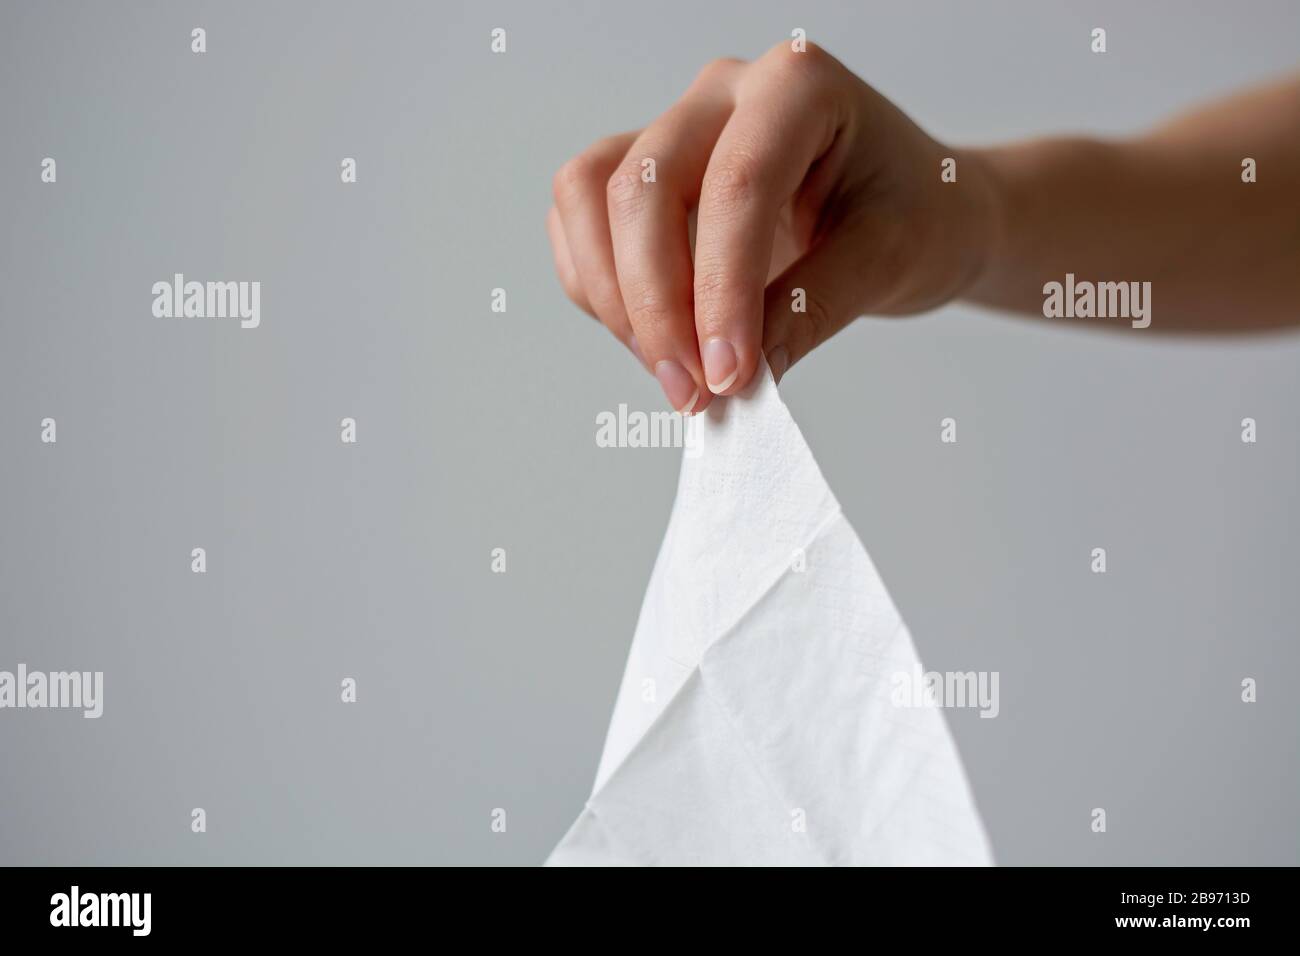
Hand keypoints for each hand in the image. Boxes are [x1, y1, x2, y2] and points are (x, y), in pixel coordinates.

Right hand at [547, 41, 998, 411]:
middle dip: (656, 305)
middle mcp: (723, 93)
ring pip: (589, 196)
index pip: (735, 185)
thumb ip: (810, 310)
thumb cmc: (916, 215)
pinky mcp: (645, 173)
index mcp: (796, 87)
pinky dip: (600, 290)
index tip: (727, 377)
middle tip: (694, 392)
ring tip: (674, 373)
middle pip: (642, 188)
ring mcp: (675, 128)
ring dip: (615, 298)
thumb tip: (737, 373)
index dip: (718, 291)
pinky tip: (655, 340)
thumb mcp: (888, 260)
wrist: (918, 208)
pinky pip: (581, 222)